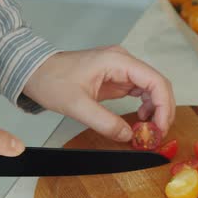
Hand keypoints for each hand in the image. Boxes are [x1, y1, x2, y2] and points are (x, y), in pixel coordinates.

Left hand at [23, 45, 175, 140]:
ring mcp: (122, 70)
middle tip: (157, 134)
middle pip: (159, 85)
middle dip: (163, 111)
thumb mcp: (76, 105)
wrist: (34, 71)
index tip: (159, 128)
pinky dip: (146, 108)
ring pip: (153, 89)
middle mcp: (124, 62)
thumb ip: (104, 122)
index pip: (156, 81)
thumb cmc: (51, 79)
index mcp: (118, 61)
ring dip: (156, 110)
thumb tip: (128, 136)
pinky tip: (141, 121)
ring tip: (149, 130)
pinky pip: (141, 92)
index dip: (163, 106)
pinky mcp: (118, 79)